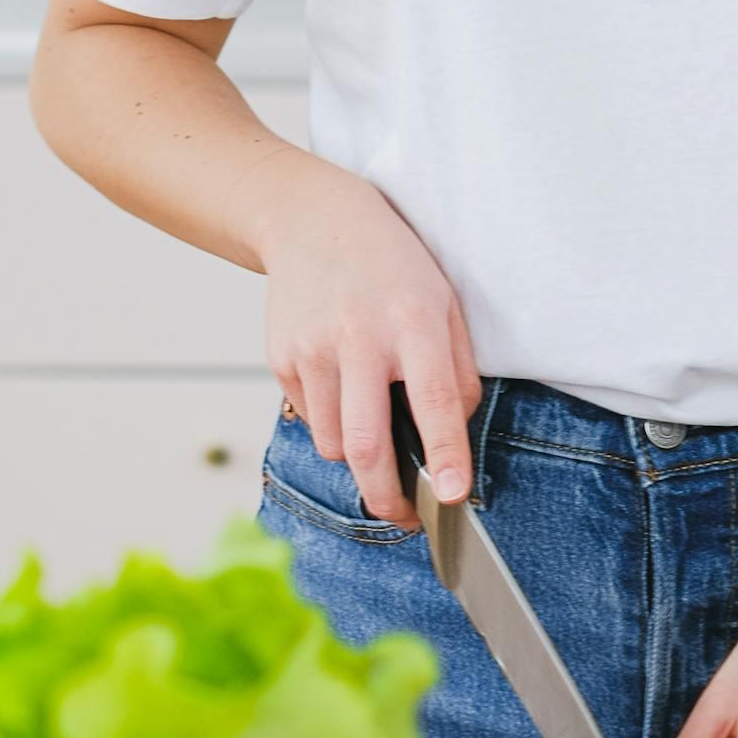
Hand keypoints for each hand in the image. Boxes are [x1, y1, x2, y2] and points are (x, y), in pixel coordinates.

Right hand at [248, 152, 481, 524]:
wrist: (313, 220)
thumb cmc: (390, 265)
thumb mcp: (442, 302)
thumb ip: (456, 370)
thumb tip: (453, 437)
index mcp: (412, 321)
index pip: (435, 402)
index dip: (446, 456)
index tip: (451, 497)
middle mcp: (358, 338)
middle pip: (367, 444)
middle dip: (387, 496)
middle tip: (407, 516)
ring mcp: (312, 350)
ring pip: (335, 444)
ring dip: (359, 457)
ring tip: (375, 426)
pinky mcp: (281, 359)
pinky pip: (311, 421)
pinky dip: (332, 424)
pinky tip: (343, 388)